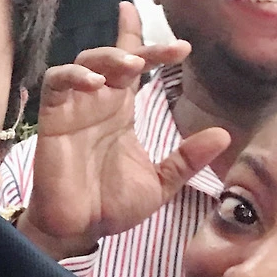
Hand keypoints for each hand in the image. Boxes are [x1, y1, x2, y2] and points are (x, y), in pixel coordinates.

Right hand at [18, 2, 229, 260]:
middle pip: (114, 56)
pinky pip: (56, 83)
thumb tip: (224, 134)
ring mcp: (75, 107)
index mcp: (122, 111)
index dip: (151, 46)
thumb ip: (187, 158)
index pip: (134, 65)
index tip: (184, 46)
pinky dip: (73, 75)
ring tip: (132, 64)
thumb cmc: (112, 206)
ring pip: (85, 61)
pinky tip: (95, 83)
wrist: (79, 230)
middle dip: (139, 46)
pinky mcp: (53, 117)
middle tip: (169, 51)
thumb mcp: (161, 182)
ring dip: (108, 56)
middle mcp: (99, 102)